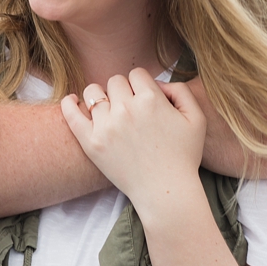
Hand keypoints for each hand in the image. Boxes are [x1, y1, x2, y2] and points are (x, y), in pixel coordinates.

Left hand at [60, 70, 205, 214]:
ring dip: (101, 96)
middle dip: (123, 90)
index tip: (144, 98)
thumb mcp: (197, 119)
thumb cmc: (184, 156)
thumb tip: (158, 83)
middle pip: (115, 81)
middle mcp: (127, 109)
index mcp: (151, 99)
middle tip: (130, 108)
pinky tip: (73, 100)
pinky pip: (71, 114)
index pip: (137, 74)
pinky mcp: (91, 142)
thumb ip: (181, 91)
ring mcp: (106, 125)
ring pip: (93, 92)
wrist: (165, 191)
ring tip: (108, 109)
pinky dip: (69, 104)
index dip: (142, 84)